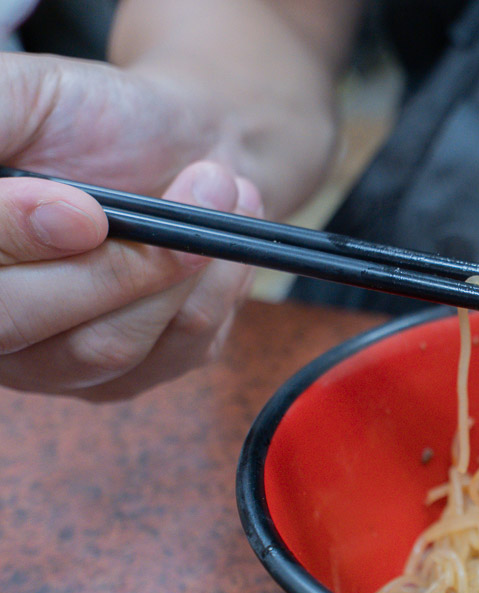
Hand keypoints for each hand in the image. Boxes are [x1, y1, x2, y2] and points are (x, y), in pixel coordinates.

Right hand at [0, 52, 261, 399]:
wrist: (184, 143)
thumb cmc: (92, 115)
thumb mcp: (27, 93)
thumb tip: (33, 207)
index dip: (13, 238)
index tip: (87, 209)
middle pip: (23, 322)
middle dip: (117, 261)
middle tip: (196, 189)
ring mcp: (51, 362)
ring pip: (107, 345)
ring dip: (179, 267)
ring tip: (218, 191)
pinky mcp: (126, 378)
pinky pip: (173, 351)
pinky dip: (213, 289)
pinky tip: (223, 242)